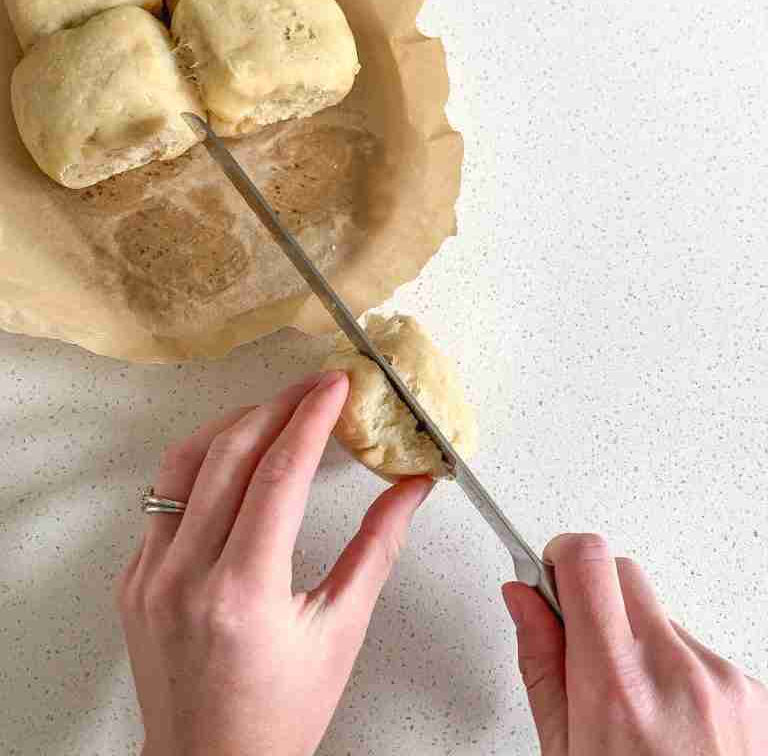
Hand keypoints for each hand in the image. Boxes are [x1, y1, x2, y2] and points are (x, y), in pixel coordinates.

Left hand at [118, 371, 431, 755]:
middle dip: (277, 406)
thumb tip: (411, 489)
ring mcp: (148, 576)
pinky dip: (201, 467)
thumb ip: (377, 548)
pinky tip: (233, 464)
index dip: (311, 418)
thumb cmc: (278, 717)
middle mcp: (184, 578)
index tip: (335, 387)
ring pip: (183, 464)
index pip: (278, 474)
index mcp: (242, 593)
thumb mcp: (340, 631)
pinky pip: (162, 500)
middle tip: (313, 387)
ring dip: (232, 425)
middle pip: (228, 453)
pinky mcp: (133, 579)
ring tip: (274, 411)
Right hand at [503, 534, 767, 754]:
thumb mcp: (562, 753)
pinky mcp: (753, 693)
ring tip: (638, 714)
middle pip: (624, 574)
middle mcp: (676, 671)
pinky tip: (674, 728)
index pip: (588, 561)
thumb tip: (521, 597)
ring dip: (640, 646)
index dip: (561, 557)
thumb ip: (540, 662)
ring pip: (662, 618)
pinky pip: (700, 654)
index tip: (550, 575)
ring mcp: (723, 681)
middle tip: (584, 650)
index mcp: (618, 686)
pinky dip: (679, 676)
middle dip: (595, 598)